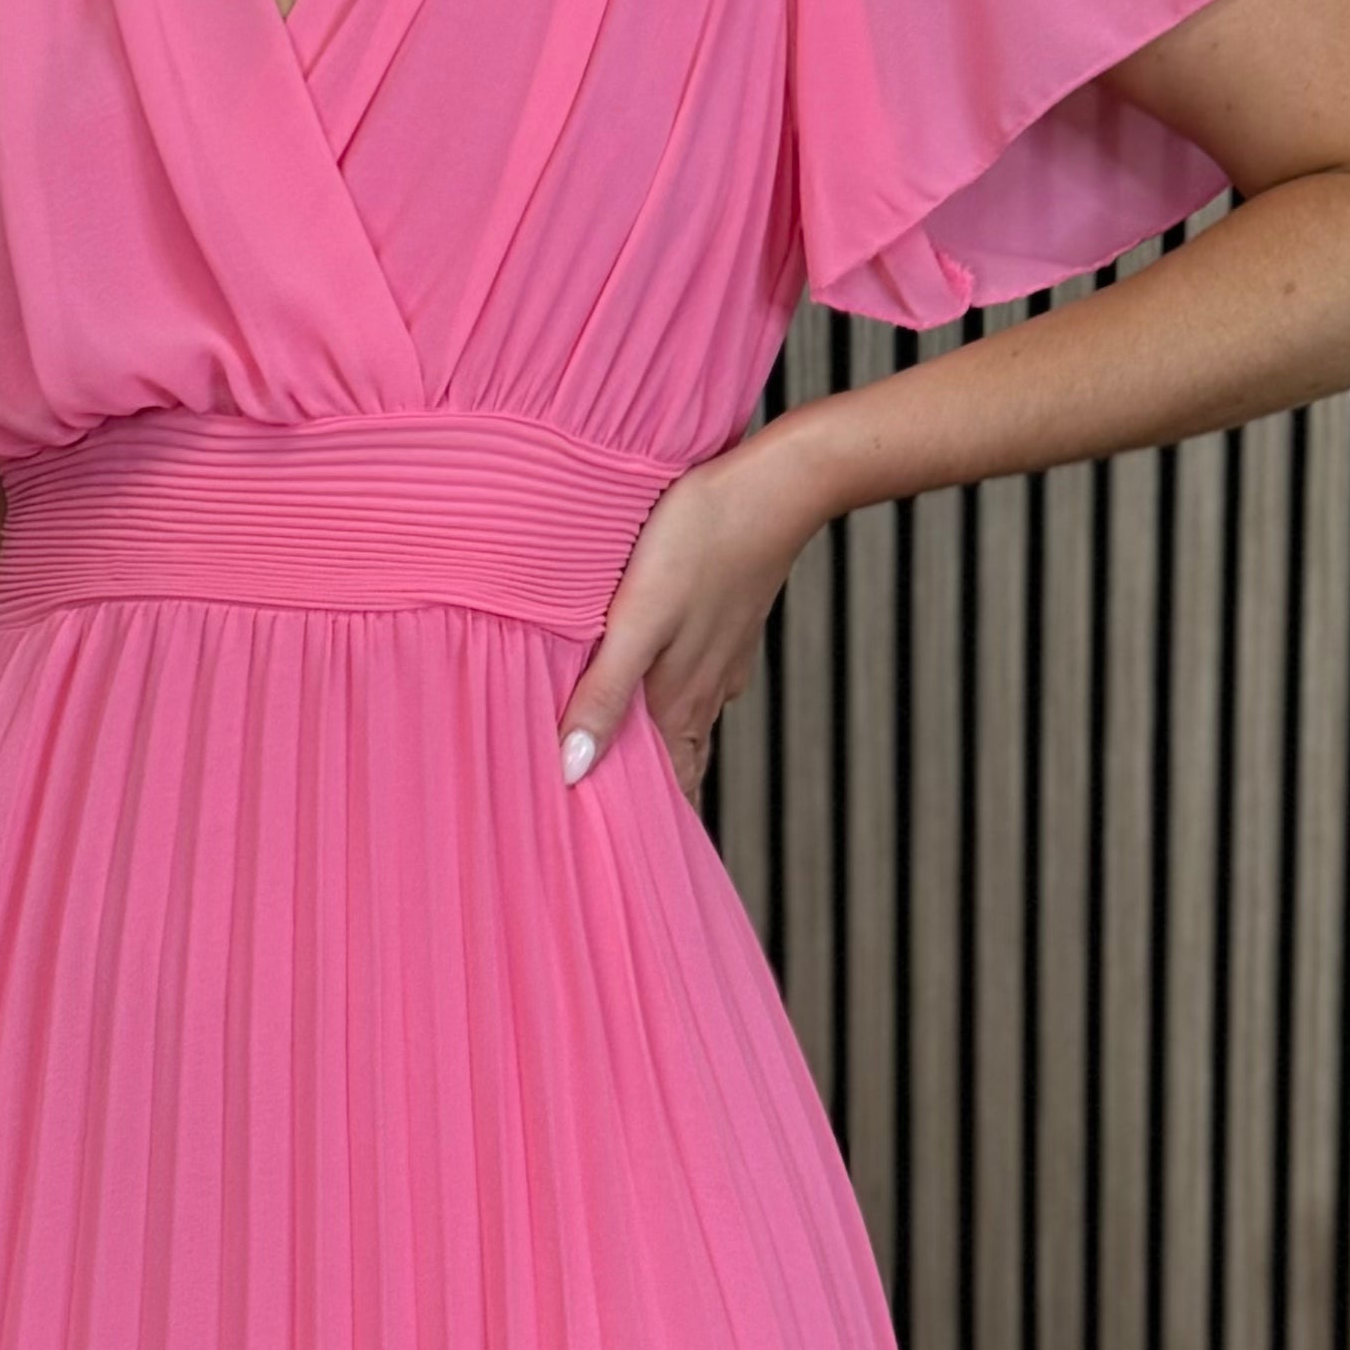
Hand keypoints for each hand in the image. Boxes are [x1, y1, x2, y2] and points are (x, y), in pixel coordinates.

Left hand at [556, 428, 817, 803]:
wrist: (776, 486)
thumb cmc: (699, 541)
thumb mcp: (637, 620)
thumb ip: (604, 694)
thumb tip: (573, 771)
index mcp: (678, 701)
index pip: (668, 790)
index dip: (646, 826)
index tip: (617, 862)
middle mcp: (705, 692)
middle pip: (680, 767)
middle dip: (655, 800)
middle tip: (620, 832)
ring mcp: (723, 660)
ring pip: (689, 726)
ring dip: (665, 753)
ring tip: (630, 770)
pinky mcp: (728, 628)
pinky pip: (701, 684)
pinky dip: (677, 704)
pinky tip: (663, 691)